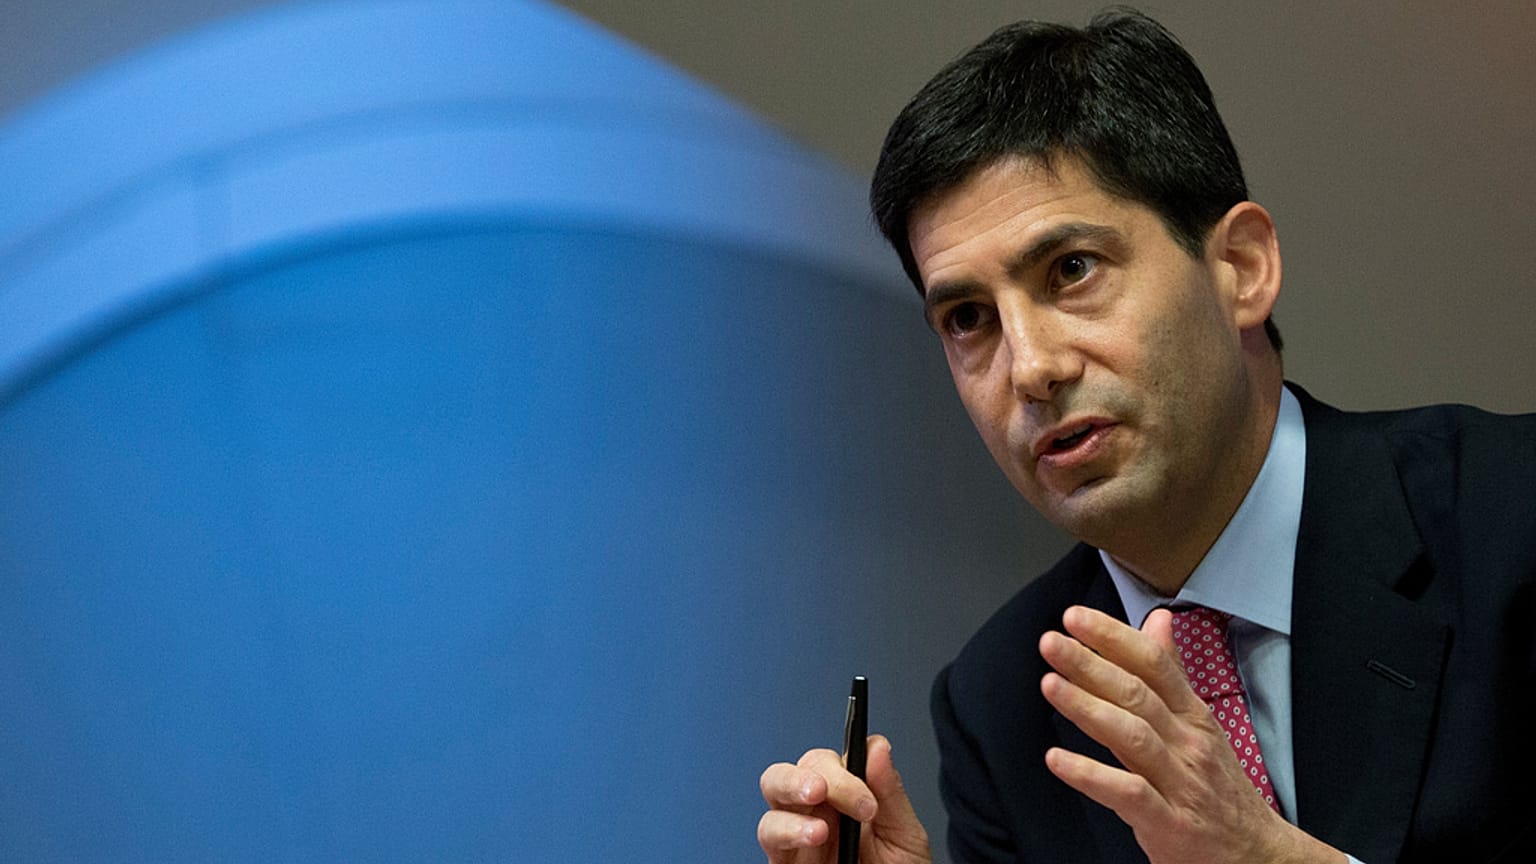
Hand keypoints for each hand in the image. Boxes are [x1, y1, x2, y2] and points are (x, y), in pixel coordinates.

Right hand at [757, 735, 931, 863]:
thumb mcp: (904, 836)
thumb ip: (890, 793)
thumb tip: (877, 746)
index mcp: (845, 799)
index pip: (830, 762)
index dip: (843, 766)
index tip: (866, 785)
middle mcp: (816, 812)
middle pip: (794, 768)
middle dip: (808, 773)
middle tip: (826, 790)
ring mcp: (796, 835)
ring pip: (772, 791)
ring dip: (792, 793)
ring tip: (821, 826)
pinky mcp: (784, 860)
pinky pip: (769, 835)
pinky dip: (787, 830)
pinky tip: (813, 836)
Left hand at [1039, 606, 1344, 863]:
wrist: (1256, 853)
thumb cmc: (1219, 787)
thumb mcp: (1200, 724)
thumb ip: (1171, 673)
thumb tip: (1157, 620)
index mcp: (1193, 715)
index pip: (1155, 664)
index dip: (1114, 637)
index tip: (1076, 618)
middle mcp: (1188, 743)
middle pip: (1137, 694)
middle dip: (1091, 664)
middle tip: (1052, 642)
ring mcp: (1181, 782)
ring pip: (1132, 736)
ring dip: (1088, 707)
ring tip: (1050, 684)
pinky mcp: (1170, 823)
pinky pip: (1128, 794)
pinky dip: (1091, 775)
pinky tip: (1057, 760)